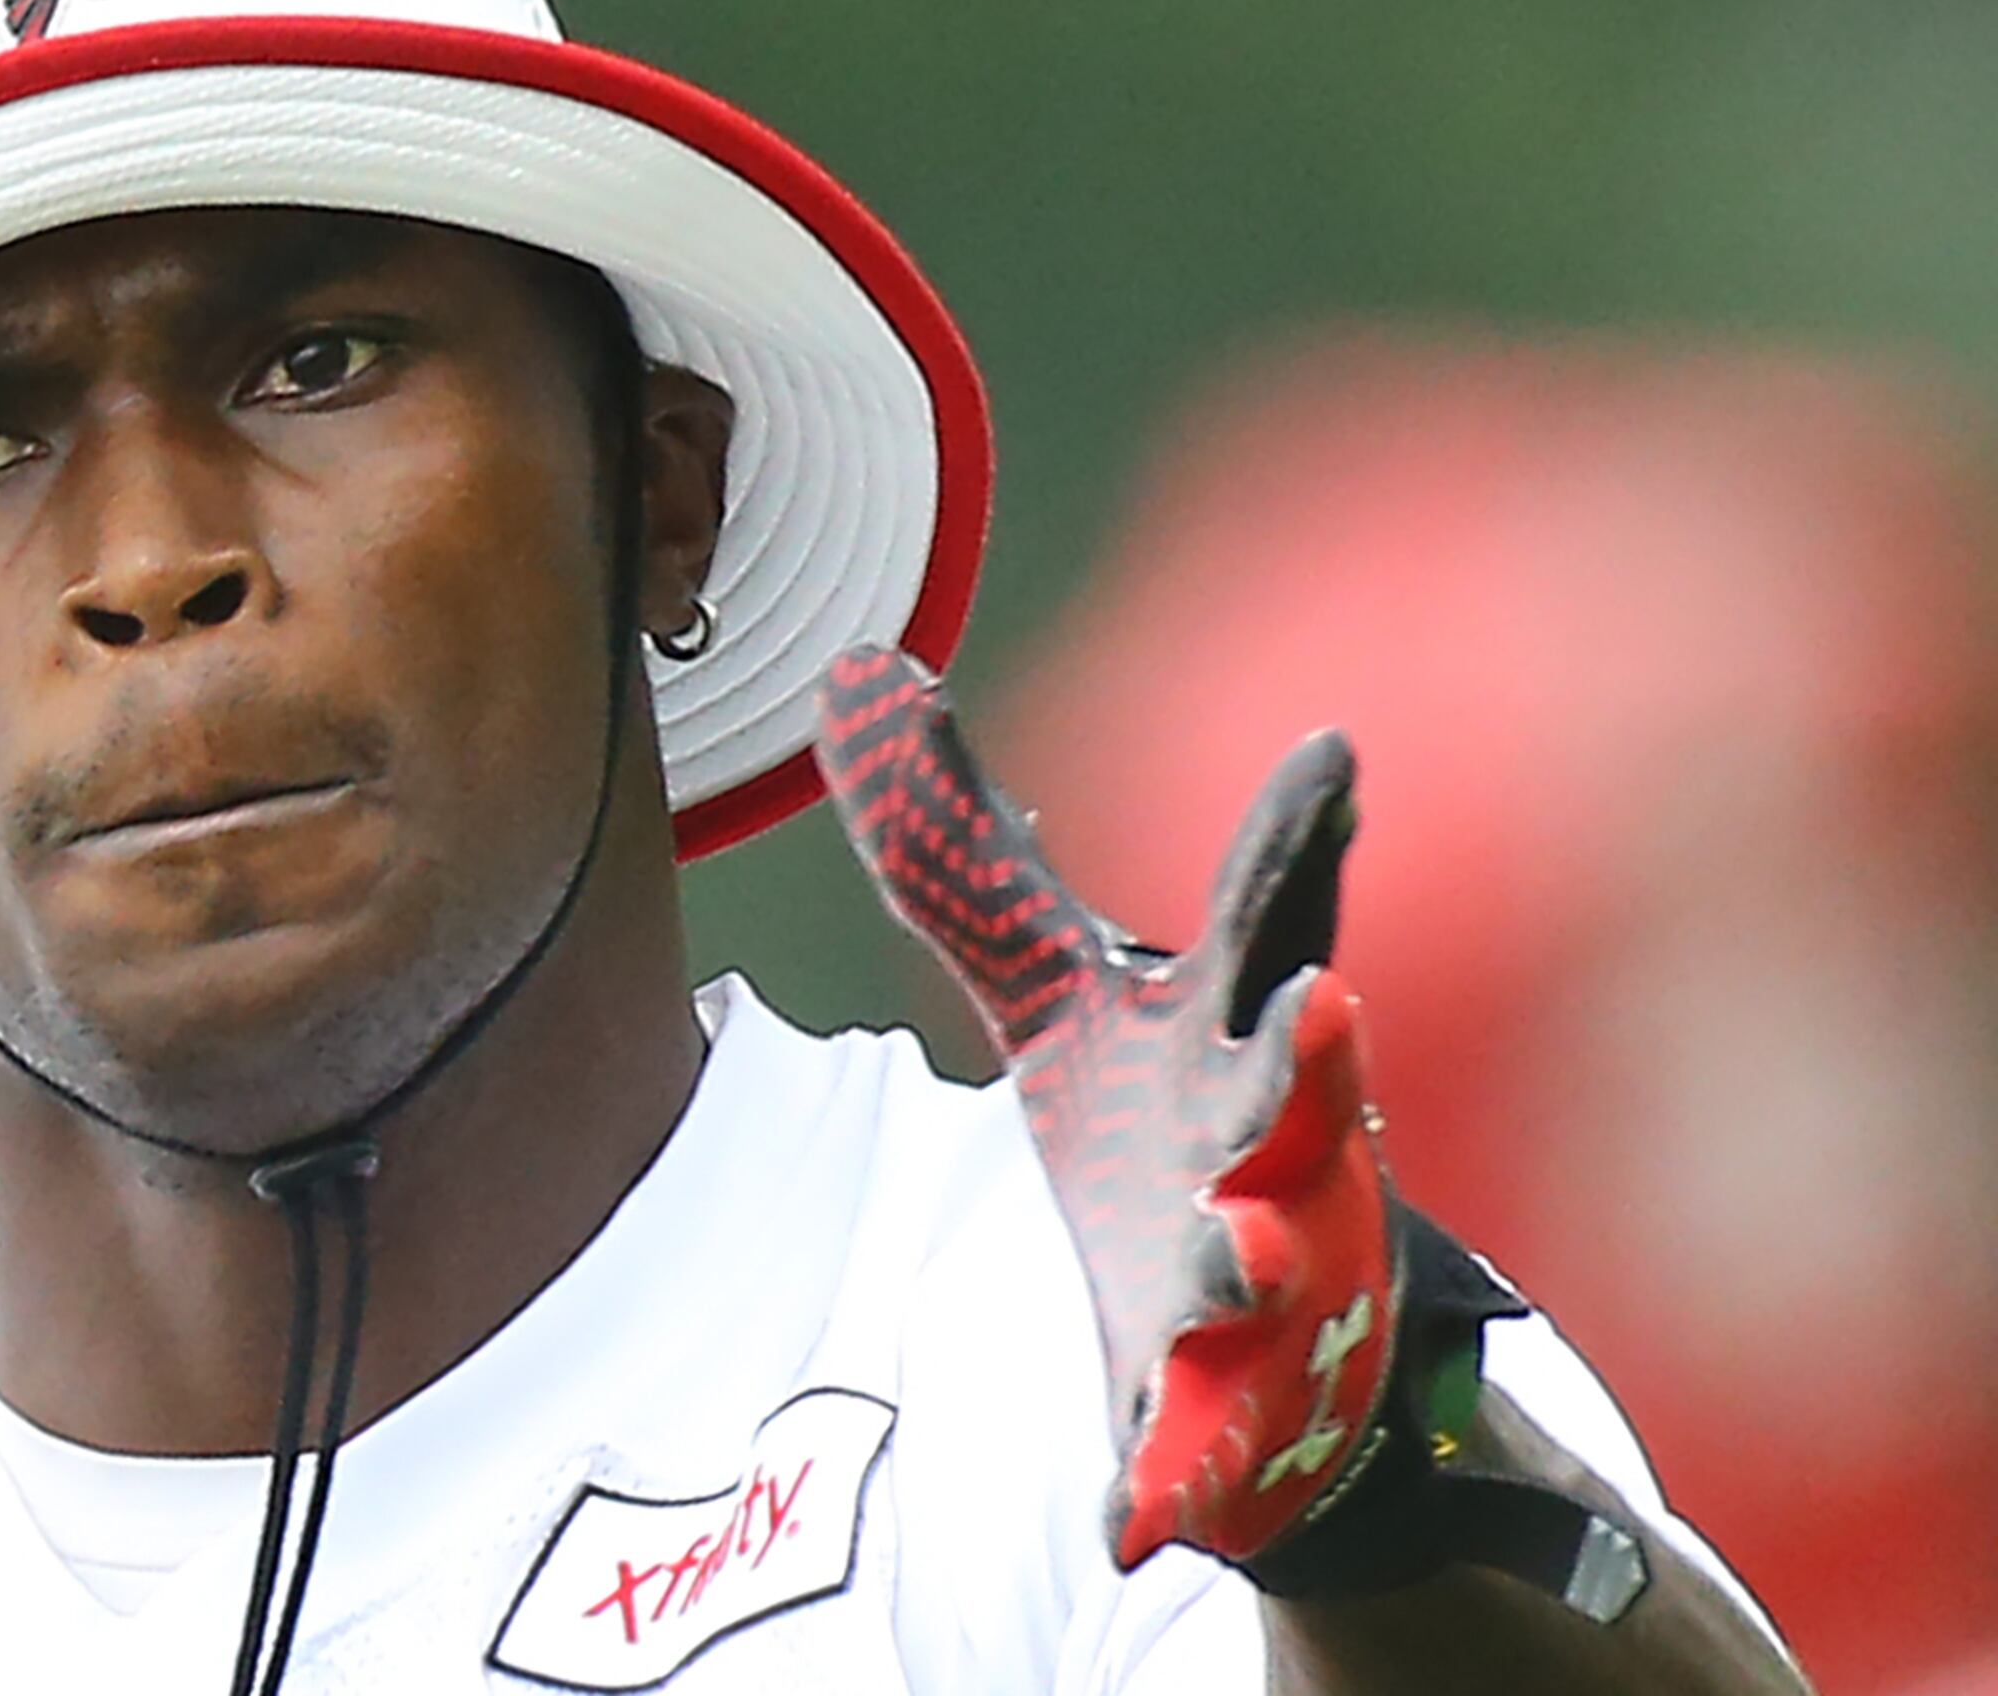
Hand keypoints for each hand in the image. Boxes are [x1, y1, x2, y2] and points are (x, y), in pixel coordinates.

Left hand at [813, 646, 1399, 1570]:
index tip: (1334, 755)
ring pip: (1272, 1263)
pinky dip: (1173, 1480)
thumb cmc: (1164, 1123)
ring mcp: (1266, 1272)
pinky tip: (1129, 1521)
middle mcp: (1270, 1138)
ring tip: (1234, 1256)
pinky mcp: (1220, 1402)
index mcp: (1231, 1023)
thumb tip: (853, 665)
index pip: (1271, 911)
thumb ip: (959, 849)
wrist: (1245, 1333)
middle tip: (1325, 1005)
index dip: (1302, 835)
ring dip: (1255, 1257)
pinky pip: (1199, 1446)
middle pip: (1300, 1088)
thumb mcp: (1051, 983)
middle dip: (1316, 1052)